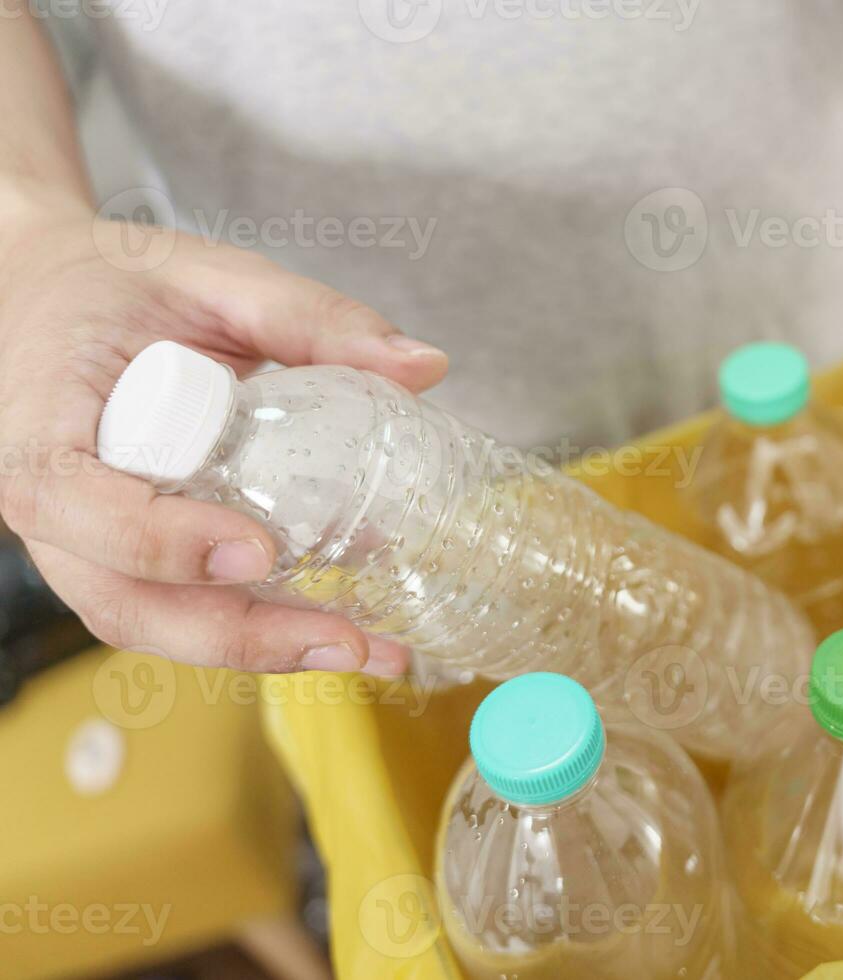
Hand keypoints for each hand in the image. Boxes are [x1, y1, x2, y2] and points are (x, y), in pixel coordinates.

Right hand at [0, 202, 447, 675]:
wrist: (53, 297)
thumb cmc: (118, 284)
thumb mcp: (209, 278)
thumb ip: (310, 315)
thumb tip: (425, 366)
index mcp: (39, 423)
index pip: (74, 502)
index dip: (160, 540)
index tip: (256, 549)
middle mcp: (49, 501)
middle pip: (121, 600)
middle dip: (238, 635)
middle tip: (345, 641)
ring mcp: (83, 542)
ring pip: (152, 622)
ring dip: (258, 648)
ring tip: (364, 650)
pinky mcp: (122, 557)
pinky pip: (178, 607)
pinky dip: (256, 625)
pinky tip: (341, 628)